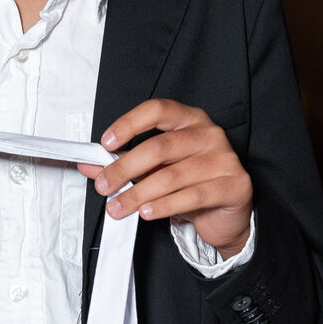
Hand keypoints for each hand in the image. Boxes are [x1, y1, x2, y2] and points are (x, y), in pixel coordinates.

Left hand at [79, 99, 252, 257]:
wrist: (228, 213)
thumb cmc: (189, 183)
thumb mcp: (155, 168)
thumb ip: (124, 162)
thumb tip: (88, 164)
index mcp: (190, 119)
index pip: (157, 110)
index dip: (129, 123)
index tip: (105, 142)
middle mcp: (209, 134)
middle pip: (160, 146)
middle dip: (125, 168)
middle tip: (102, 186)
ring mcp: (224, 159)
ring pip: (172, 176)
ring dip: (138, 194)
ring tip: (117, 207)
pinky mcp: (234, 185)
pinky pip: (192, 196)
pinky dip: (164, 206)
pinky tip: (146, 213)